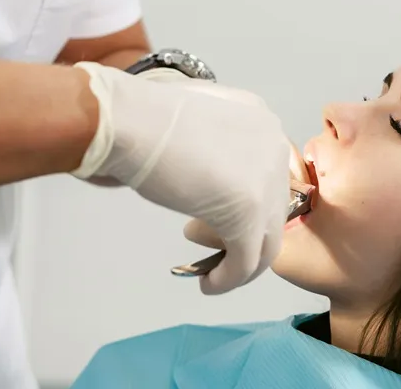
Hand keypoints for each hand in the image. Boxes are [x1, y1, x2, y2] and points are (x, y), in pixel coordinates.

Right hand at [72, 62, 289, 293]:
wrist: (128, 121)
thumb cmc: (142, 115)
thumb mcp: (191, 118)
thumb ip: (208, 143)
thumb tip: (196, 171)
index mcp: (259, 118)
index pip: (265, 173)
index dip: (245, 200)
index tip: (217, 216)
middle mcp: (272, 147)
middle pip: (271, 206)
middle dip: (244, 232)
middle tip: (212, 244)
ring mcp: (265, 181)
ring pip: (267, 239)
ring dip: (243, 265)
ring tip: (216, 277)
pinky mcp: (248, 214)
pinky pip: (247, 260)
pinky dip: (229, 279)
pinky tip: (209, 284)